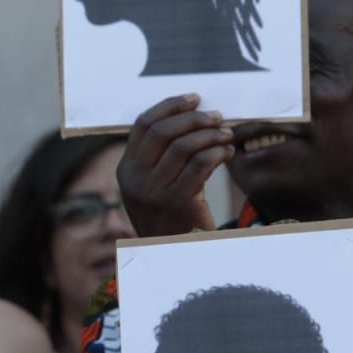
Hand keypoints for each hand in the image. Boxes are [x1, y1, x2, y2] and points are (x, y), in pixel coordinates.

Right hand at [117, 95, 234, 237]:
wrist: (172, 253)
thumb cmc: (167, 216)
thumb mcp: (150, 187)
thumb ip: (158, 158)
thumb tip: (191, 117)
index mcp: (125, 171)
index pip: (142, 125)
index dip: (169, 106)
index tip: (193, 98)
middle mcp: (135, 181)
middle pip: (163, 131)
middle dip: (193, 118)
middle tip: (215, 116)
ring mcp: (155, 192)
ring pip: (185, 146)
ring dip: (211, 135)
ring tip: (226, 134)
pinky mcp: (178, 202)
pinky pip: (202, 164)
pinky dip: (218, 153)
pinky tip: (227, 153)